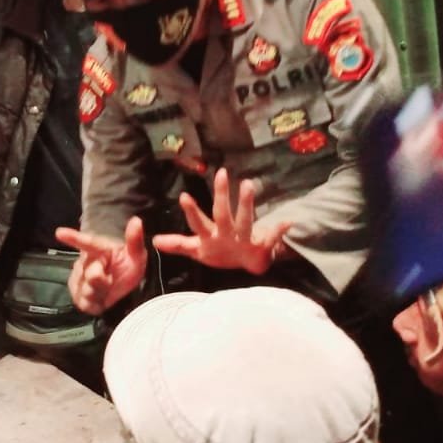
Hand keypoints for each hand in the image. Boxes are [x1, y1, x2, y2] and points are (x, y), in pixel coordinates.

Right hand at [54, 217, 147, 314]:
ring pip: (87, 290)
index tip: (60, 233)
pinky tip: (101, 298)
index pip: (86, 243)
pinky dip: (96, 304)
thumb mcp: (136, 255)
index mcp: (99, 249)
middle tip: (111, 280)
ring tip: (107, 289)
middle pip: (92, 275)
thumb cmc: (128, 267)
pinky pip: (84, 302)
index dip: (73, 237)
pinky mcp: (75, 293)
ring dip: (101, 293)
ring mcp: (78, 277)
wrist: (123, 288)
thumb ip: (135, 240)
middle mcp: (85, 261)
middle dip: (104, 281)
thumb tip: (136, 220)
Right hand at [151, 168, 290, 273]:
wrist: (245, 269)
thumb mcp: (197, 250)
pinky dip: (279, 231)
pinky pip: (271, 238)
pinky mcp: (261, 246)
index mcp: (211, 238)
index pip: (198, 223)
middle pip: (223, 215)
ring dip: (247, 203)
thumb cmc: (220, 254)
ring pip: (245, 221)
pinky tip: (288, 222)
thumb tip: (154, 240)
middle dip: (221, 196)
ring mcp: (244, 241)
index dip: (191, 212)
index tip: (184, 196)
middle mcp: (227, 238)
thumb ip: (178, 244)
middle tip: (221, 173)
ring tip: (248, 183)